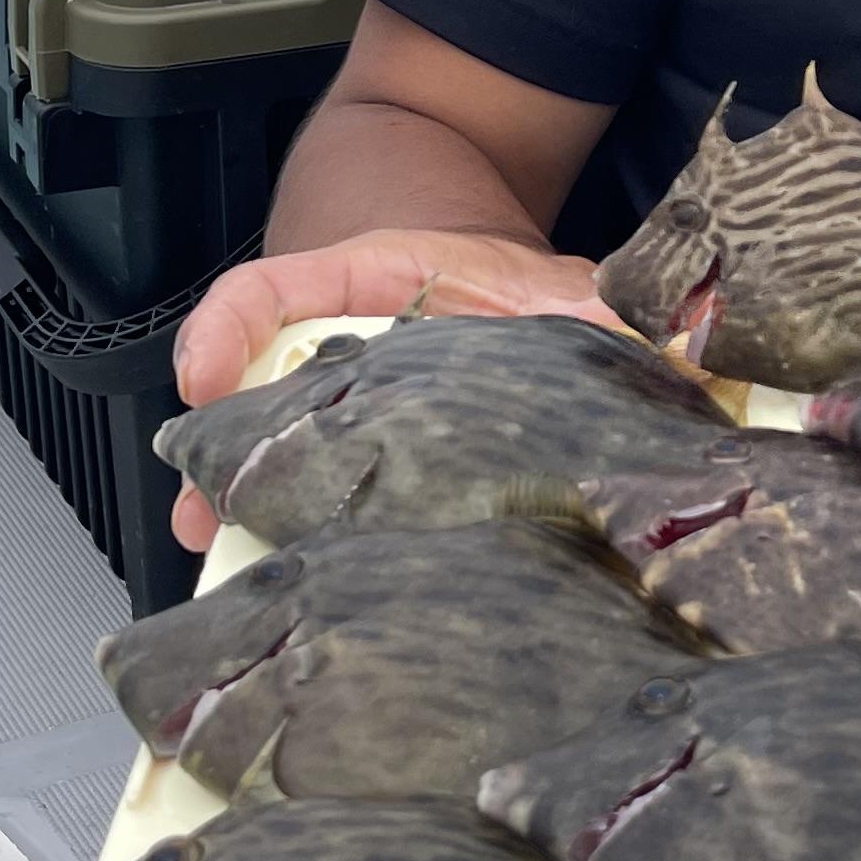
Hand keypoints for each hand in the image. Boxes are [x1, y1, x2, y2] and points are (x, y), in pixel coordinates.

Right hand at [167, 229, 625, 553]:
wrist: (516, 291)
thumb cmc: (509, 286)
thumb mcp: (544, 285)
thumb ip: (592, 307)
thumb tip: (660, 335)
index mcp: (363, 285)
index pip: (270, 290)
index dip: (226, 328)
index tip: (203, 377)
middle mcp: (335, 347)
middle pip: (253, 393)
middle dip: (216, 456)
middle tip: (200, 513)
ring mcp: (338, 403)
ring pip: (269, 450)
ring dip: (237, 505)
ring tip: (218, 555)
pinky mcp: (359, 455)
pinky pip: (312, 489)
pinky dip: (286, 530)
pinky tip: (285, 575)